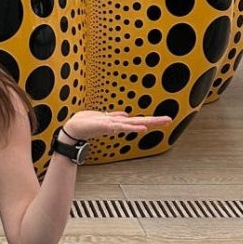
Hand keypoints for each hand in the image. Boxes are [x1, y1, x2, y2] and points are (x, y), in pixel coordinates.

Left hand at [59, 111, 173, 141]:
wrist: (73, 129)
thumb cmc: (86, 123)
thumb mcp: (102, 116)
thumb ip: (114, 116)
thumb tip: (125, 114)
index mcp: (118, 122)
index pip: (137, 120)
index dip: (151, 119)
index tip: (164, 118)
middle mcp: (118, 124)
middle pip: (140, 121)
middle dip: (155, 121)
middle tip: (169, 120)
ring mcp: (113, 126)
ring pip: (133, 124)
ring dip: (147, 123)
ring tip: (160, 122)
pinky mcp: (106, 127)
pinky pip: (121, 127)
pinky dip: (132, 128)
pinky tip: (141, 129)